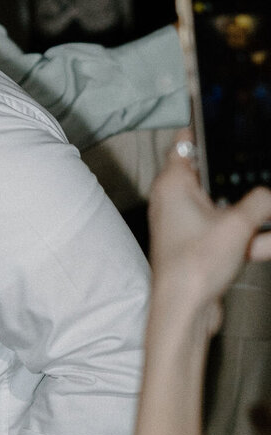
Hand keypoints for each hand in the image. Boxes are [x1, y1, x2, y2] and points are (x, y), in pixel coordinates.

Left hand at [147, 139, 270, 330]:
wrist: (185, 312)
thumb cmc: (193, 266)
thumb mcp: (237, 225)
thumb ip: (261, 202)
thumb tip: (270, 195)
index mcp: (173, 184)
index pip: (185, 143)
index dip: (205, 131)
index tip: (226, 122)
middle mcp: (176, 201)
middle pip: (215, 176)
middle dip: (244, 176)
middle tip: (262, 168)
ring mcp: (189, 225)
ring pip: (230, 208)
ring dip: (256, 212)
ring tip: (270, 207)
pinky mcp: (202, 248)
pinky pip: (233, 234)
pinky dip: (255, 237)